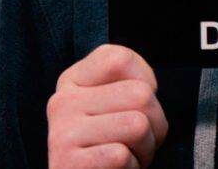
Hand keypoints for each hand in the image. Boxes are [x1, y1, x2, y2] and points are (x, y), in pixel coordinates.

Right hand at [47, 44, 169, 168]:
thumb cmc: (112, 146)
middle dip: (156, 124)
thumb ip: (129, 82)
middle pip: (141, 94)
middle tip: (139, 142)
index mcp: (72, 81)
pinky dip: (130, 168)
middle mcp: (61, 102)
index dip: (146, 84)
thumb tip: (147, 87)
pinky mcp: (67, 164)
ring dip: (146, 149)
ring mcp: (62, 133)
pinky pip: (122, 156)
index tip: (134, 107)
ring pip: (138, 125)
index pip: (120, 60)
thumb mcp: (116, 104)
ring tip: (129, 157)